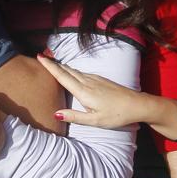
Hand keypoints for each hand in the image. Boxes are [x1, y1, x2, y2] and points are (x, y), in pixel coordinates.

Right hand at [36, 55, 169, 131]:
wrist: (137, 104)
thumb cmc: (116, 115)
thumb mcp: (94, 121)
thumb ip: (75, 116)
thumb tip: (56, 113)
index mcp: (83, 92)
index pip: (62, 76)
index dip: (50, 66)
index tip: (39, 57)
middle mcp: (88, 82)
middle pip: (67, 70)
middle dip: (54, 64)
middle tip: (41, 58)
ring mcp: (95, 79)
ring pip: (75, 71)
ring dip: (63, 67)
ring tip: (53, 64)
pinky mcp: (101, 79)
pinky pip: (82, 73)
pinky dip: (72, 71)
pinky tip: (72, 73)